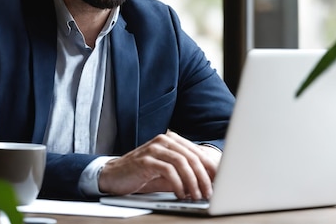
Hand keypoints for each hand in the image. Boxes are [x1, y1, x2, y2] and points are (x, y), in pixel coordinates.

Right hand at [97, 130, 219, 199]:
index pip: (197, 152)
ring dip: (193, 181)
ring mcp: (154, 149)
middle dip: (204, 176)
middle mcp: (164, 141)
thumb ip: (186, 173)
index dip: (210, 167)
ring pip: (182, 162)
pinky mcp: (145, 160)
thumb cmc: (143, 174)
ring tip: (197, 195)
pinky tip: (181, 194)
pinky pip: (168, 170)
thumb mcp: (168, 172)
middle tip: (210, 192)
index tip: (220, 181)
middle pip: (192, 157)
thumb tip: (209, 182)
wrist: (114, 175)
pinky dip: (178, 184)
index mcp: (172, 140)